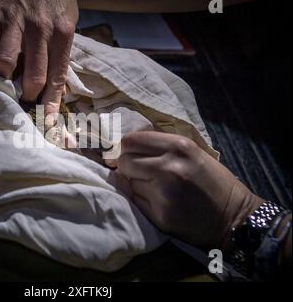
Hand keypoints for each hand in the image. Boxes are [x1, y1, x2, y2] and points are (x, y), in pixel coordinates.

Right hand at [0, 0, 78, 117]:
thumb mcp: (69, 20)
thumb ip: (61, 50)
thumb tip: (54, 83)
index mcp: (62, 33)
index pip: (56, 76)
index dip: (50, 102)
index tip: (47, 120)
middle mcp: (39, 30)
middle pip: (32, 76)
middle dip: (28, 94)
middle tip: (24, 96)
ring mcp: (15, 22)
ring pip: (4, 63)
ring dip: (4, 77)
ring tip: (6, 77)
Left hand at [117, 131, 263, 248]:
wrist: (234, 218)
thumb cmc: (213, 182)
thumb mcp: (192, 152)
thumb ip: (161, 146)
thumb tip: (127, 145)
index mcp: (179, 146)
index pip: (131, 140)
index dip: (127, 147)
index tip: (131, 153)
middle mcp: (168, 167)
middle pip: (125, 161)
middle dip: (128, 166)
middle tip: (140, 172)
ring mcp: (162, 193)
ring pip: (128, 182)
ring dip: (136, 184)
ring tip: (154, 188)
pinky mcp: (159, 215)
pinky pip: (135, 202)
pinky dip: (141, 200)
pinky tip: (158, 201)